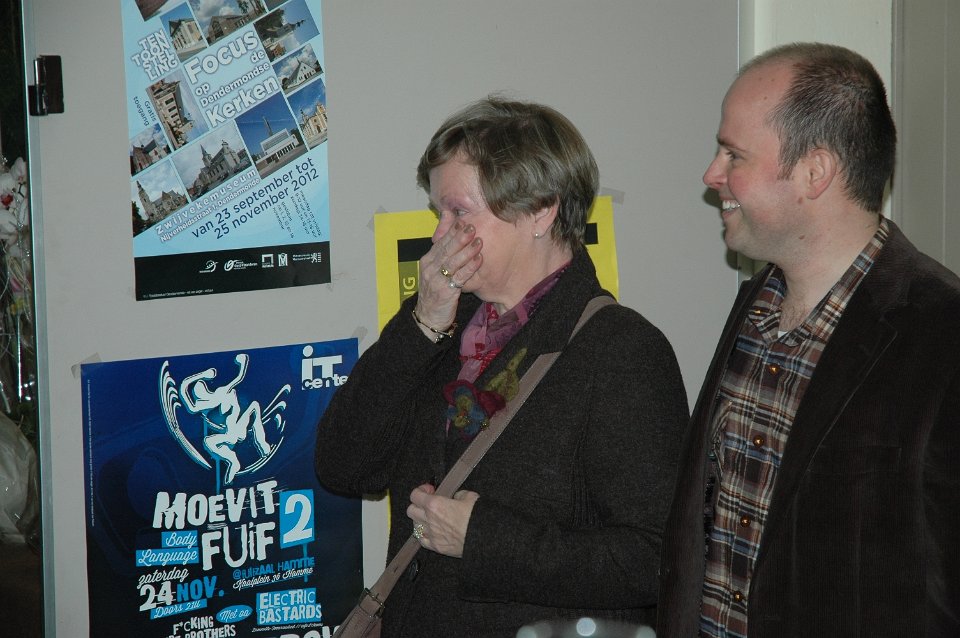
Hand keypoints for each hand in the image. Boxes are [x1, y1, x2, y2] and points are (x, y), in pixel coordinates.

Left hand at [406, 483, 478, 557]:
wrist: (484, 537)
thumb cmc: (477, 516)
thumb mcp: (469, 496)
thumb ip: (457, 495)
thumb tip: (454, 498)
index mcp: (434, 504)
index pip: (415, 495)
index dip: (421, 490)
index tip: (430, 490)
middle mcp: (429, 519)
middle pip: (411, 510)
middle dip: (418, 505)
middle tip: (428, 504)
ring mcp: (431, 534)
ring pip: (414, 525)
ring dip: (420, 520)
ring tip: (431, 518)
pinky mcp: (436, 547)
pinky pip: (421, 540)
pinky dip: (423, 534)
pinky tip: (431, 531)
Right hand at [415, 221, 482, 335]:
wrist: (428, 317)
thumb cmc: (436, 292)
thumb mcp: (436, 271)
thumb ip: (444, 255)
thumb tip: (453, 236)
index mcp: (427, 261)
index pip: (440, 243)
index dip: (451, 232)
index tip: (462, 221)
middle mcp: (430, 269)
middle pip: (446, 250)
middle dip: (459, 237)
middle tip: (472, 226)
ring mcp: (436, 280)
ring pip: (453, 262)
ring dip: (467, 251)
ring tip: (479, 241)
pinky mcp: (445, 292)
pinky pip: (460, 277)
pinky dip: (470, 268)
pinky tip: (479, 260)